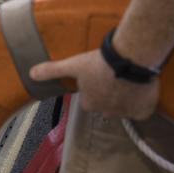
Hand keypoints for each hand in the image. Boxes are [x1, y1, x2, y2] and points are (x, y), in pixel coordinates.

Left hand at [29, 50, 158, 119]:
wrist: (131, 59)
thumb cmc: (100, 62)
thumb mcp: (74, 64)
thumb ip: (52, 70)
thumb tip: (30, 73)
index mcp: (88, 103)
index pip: (90, 98)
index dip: (95, 86)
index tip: (101, 75)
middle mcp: (105, 112)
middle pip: (106, 105)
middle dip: (109, 94)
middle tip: (115, 76)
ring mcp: (125, 113)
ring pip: (124, 108)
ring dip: (125, 98)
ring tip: (129, 80)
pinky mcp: (143, 111)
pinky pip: (142, 111)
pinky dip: (142, 102)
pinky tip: (141, 89)